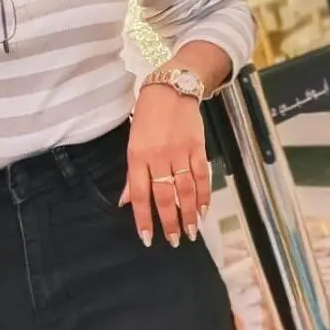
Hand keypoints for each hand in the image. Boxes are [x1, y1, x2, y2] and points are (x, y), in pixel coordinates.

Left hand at [119, 84, 210, 247]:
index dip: (143, 218)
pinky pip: (201, 176)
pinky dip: (203, 195)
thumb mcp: (132, 142)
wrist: (172, 88)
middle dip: (169, 222)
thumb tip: (126, 202)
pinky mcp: (197, 148)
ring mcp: (180, 152)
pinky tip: (203, 210)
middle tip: (172, 241)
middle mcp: (159, 157)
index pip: (140, 194)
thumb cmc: (147, 116)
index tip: (147, 238)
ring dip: (188, 214)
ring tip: (190, 232)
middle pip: (164, 196)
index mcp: (138, 156)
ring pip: (185, 190)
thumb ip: (133, 174)